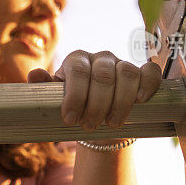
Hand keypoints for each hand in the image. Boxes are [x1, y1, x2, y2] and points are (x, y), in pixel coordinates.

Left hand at [28, 50, 161, 132]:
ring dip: (121, 102)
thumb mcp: (55, 100)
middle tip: (90, 127)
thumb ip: (44, 88)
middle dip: (96, 105)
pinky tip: (140, 101)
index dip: (75, 96)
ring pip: (127, 74)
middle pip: (103, 75)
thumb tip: (35, 74)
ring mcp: (123, 63)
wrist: (98, 118)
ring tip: (112, 124)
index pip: (77, 70)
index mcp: (76, 60)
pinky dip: (148, 84)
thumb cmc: (74, 107)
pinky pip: (150, 71)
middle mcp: (100, 58)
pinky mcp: (142, 73)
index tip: (71, 120)